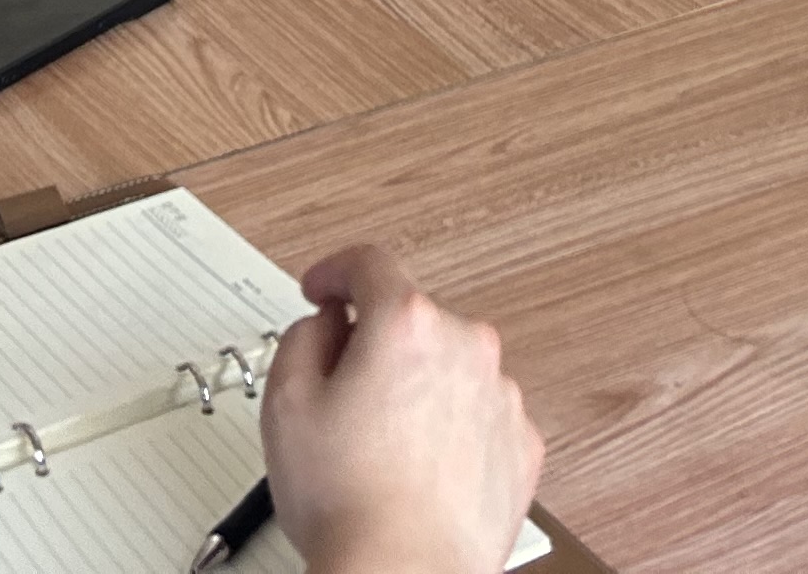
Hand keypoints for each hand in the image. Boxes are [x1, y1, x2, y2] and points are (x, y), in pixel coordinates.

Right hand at [262, 245, 540, 573]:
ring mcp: (500, 396)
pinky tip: (419, 470)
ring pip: (449, 370)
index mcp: (407, 324)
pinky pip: (479, 417)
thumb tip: (326, 326)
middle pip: (412, 321)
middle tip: (341, 398)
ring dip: (418, 391)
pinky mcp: (521, 445)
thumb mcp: (286, 403)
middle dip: (376, 347)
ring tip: (381, 453)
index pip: (369, 264)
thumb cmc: (350, 504)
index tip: (325, 289)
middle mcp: (465, 347)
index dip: (334, 272)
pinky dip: (452, 431)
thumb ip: (302, 337)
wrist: (406, 572)